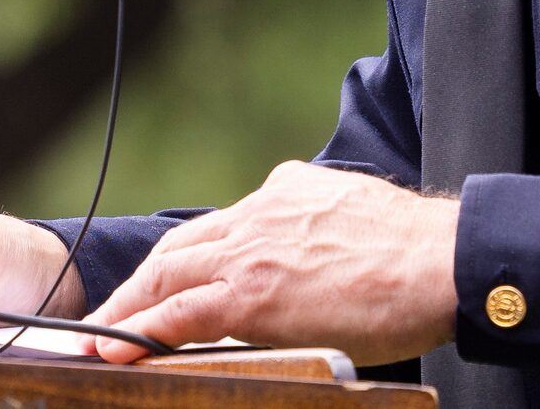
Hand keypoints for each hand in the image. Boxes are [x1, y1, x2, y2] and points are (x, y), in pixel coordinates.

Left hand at [84, 162, 456, 363]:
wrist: (443, 261)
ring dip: (127, 307)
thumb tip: (315, 250)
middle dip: (141, 282)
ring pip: (168, 275)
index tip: (169, 280)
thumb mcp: (356, 212)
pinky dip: (140, 330)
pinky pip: (178, 313)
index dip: (187, 258)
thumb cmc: (419, 252)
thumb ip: (320, 223)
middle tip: (111, 312)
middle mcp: (259, 212)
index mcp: (287, 192)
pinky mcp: (251, 296)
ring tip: (95, 338)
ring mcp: (251, 251)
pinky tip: (113, 348)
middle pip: (180, 248)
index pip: (220, 227)